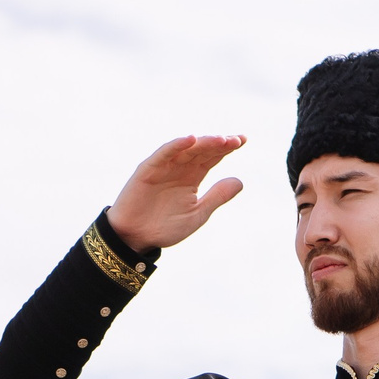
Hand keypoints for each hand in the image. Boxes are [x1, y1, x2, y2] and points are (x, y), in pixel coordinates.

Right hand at [109, 135, 245, 251]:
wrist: (135, 238)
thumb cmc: (164, 227)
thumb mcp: (197, 213)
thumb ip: (217, 197)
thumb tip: (241, 181)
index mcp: (192, 176)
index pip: (212, 157)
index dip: (227, 148)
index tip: (243, 140)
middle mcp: (179, 167)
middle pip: (202, 150)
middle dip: (219, 144)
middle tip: (236, 140)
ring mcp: (164, 166)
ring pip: (186, 149)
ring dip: (203, 143)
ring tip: (220, 140)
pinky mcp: (148, 169)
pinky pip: (163, 154)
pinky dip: (176, 146)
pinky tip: (190, 140)